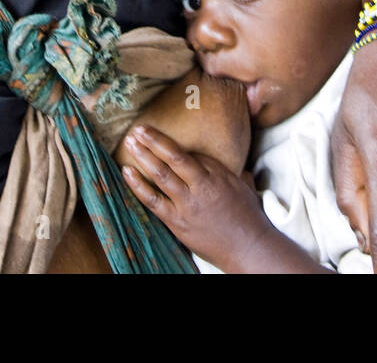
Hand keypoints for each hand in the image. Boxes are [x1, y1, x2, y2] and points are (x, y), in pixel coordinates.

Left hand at [121, 124, 273, 269]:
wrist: (249, 248)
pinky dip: (138, 185)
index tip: (156, 132)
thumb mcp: (243, 185)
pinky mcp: (177, 222)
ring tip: (130, 142)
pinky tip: (127, 172)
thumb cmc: (248, 216)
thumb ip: (229, 170)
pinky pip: (153, 200)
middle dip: (154, 140)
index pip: (190, 152)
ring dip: (143, 156)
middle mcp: (201, 186)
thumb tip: (228, 157)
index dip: (172, 143)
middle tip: (138, 128)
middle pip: (173, 157)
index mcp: (217, 174)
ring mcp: (187, 204)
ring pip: (161, 175)